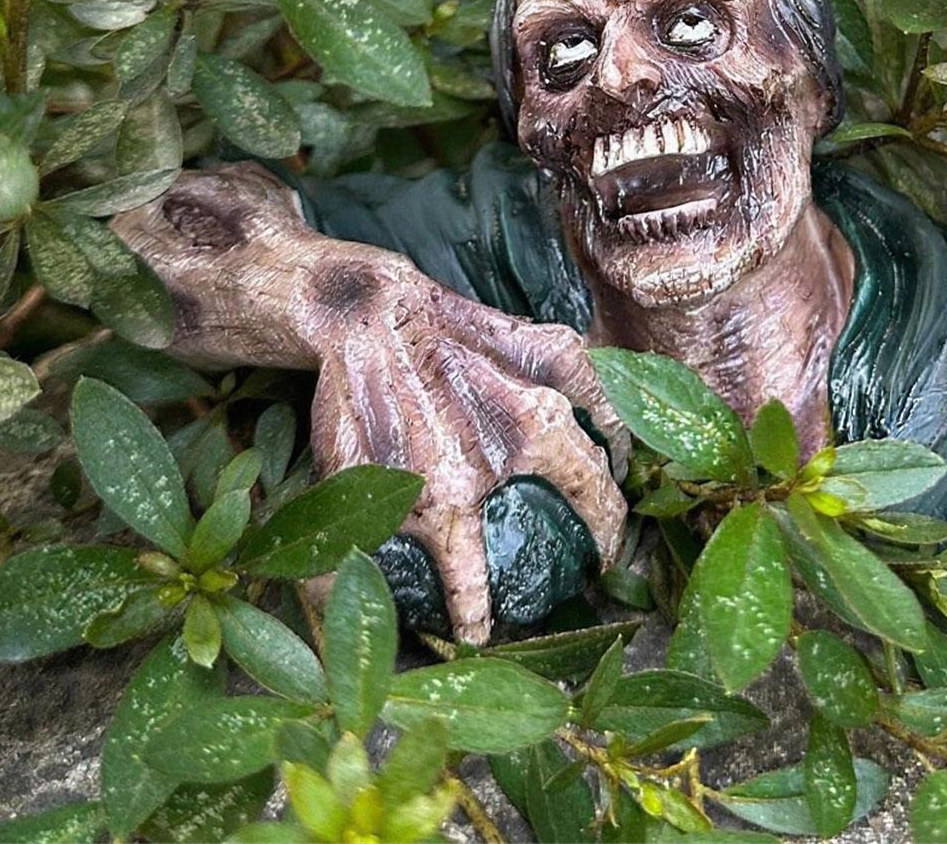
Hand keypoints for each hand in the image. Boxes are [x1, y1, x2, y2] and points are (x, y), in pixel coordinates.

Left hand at [115, 165, 627, 643]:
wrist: (366, 312)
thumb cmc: (351, 398)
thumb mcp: (332, 483)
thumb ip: (334, 561)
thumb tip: (329, 625)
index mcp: (449, 496)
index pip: (475, 580)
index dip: (477, 617)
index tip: (481, 634)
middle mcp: (507, 449)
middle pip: (590, 507)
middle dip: (605, 544)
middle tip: (603, 564)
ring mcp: (534, 394)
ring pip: (599, 451)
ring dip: (616, 487)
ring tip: (617, 507)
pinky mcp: (544, 348)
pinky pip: (596, 386)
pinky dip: (611, 412)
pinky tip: (613, 431)